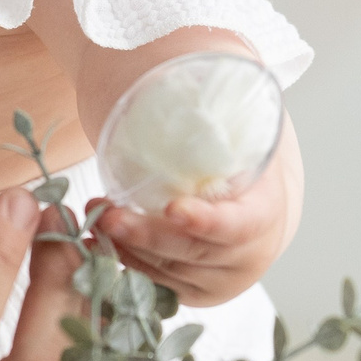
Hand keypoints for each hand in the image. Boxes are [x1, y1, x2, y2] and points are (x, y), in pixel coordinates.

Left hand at [88, 118, 300, 305]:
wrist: (252, 209)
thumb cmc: (235, 165)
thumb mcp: (235, 138)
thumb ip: (220, 115)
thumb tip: (201, 65)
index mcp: (265, 215)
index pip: (237, 225)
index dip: (205, 220)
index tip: (171, 207)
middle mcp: (248, 257)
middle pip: (190, 252)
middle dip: (145, 233)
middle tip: (104, 212)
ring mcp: (221, 282)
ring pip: (167, 272)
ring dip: (126, 247)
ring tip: (94, 218)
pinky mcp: (195, 295)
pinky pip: (155, 285)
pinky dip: (126, 264)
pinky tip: (98, 244)